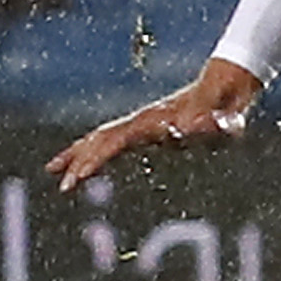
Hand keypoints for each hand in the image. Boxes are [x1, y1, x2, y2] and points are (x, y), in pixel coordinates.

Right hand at [46, 55, 264, 191]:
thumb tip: (195, 128)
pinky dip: (91, 150)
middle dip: (81, 162)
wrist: (226, 93)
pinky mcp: (144, 129)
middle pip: (104, 139)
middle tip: (64, 187)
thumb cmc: (227, 115)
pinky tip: (78, 165)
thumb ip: (216, 127)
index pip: (118, 141)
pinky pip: (110, 140)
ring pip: (101, 137)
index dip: (98, 158)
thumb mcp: (227, 124)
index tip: (81, 175)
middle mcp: (143, 121)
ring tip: (53, 171)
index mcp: (156, 122)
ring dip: (77, 154)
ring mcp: (141, 123)